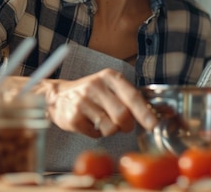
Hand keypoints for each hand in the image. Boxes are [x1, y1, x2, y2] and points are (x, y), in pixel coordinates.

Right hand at [42, 68, 157, 137]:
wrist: (57, 96)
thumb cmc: (91, 94)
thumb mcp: (109, 87)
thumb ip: (128, 97)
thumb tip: (152, 114)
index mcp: (109, 77)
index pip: (131, 95)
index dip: (144, 112)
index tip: (153, 123)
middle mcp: (95, 86)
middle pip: (122, 114)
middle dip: (127, 125)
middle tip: (125, 126)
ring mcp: (83, 102)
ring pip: (110, 127)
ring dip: (111, 130)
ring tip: (103, 121)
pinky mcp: (73, 117)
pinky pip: (96, 134)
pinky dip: (97, 134)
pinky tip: (91, 124)